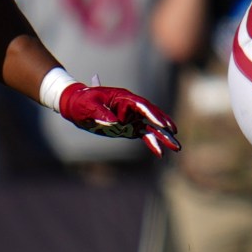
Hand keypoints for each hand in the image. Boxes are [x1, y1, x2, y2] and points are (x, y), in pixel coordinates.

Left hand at [57, 84, 179, 156]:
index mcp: (124, 98)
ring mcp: (131, 118)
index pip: (142, 106)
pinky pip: (144, 136)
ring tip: (176, 147)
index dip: (153, 114)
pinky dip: (152, 143)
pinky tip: (160, 153)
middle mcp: (131, 108)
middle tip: (175, 134)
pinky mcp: (129, 128)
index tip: (162, 124)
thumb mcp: (89, 105)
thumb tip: (116, 123)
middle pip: (152, 117)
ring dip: (164, 137)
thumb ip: (102, 113)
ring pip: (151, 128)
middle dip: (165, 126)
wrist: (75, 105)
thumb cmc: (81, 102)